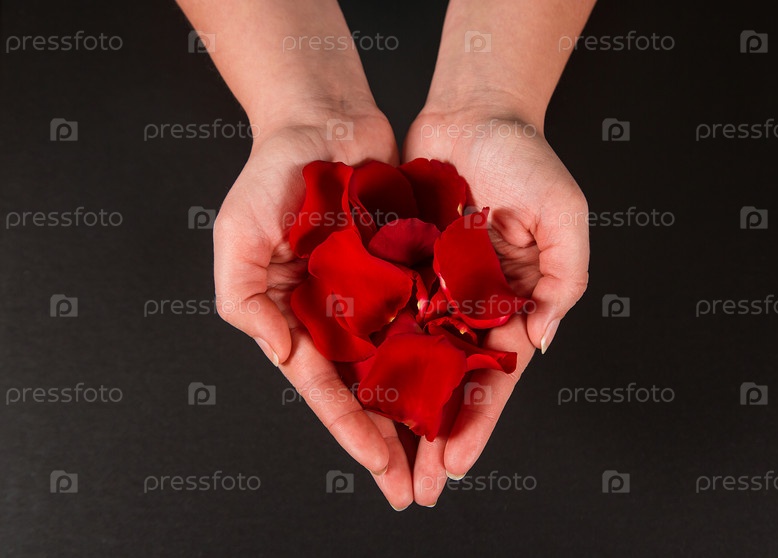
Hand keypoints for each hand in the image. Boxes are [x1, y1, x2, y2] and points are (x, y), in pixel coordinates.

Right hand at [213, 106, 414, 509]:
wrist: (324, 117)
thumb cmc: (271, 172)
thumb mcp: (237, 236)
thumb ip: (246, 301)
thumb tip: (283, 358)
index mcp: (297, 317)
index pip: (327, 389)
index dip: (352, 432)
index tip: (381, 471)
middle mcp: (340, 315)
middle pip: (370, 391)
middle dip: (391, 442)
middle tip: (416, 490)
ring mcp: (377, 294)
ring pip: (406, 365)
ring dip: (424, 410)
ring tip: (449, 454)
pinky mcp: (411, 268)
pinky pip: (432, 315)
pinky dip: (448, 350)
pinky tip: (469, 385)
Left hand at [403, 107, 589, 504]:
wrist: (472, 112)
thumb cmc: (526, 158)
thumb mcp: (563, 217)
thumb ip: (562, 281)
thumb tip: (541, 340)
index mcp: (509, 305)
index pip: (494, 379)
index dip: (477, 424)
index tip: (455, 466)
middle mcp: (467, 306)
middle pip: (449, 385)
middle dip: (435, 437)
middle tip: (417, 488)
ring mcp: (430, 290)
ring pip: (411, 362)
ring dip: (399, 410)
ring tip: (381, 456)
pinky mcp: (397, 267)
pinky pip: (382, 315)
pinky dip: (370, 352)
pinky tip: (353, 391)